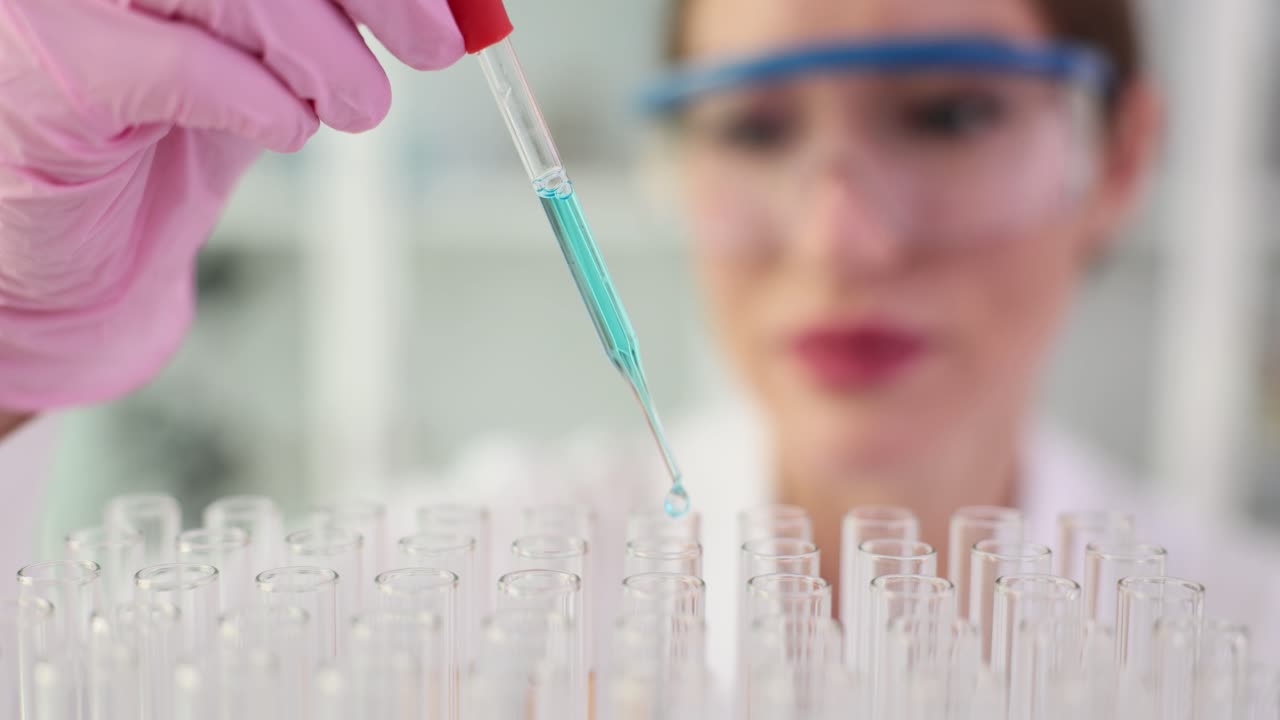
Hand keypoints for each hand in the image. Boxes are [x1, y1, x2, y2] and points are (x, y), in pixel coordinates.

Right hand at [0, 0, 464, 408]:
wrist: (81, 240)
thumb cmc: (168, 129)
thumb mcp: (264, 49)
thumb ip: (328, 10)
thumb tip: (442, 3)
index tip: (446, 5)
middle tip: (435, 46)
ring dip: (326, 55)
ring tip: (357, 104)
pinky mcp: (56, 70)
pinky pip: (186, 67)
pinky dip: (262, 104)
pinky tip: (283, 126)